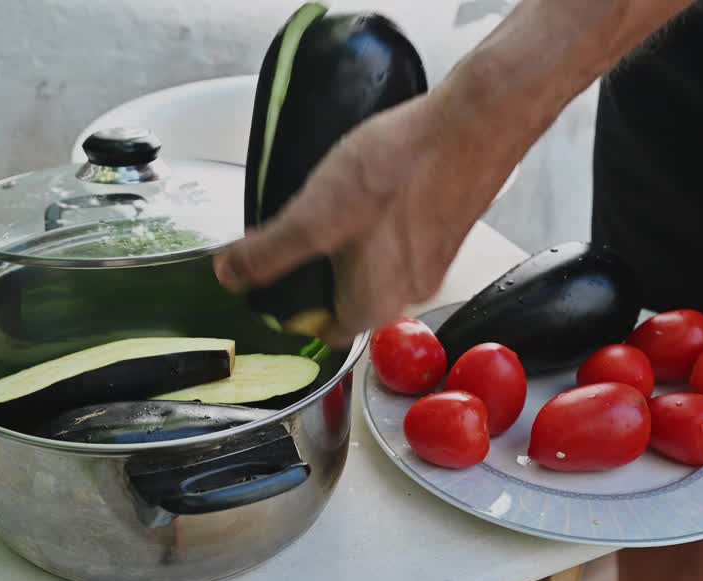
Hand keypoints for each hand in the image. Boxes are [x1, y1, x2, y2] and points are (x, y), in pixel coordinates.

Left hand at [213, 91, 514, 347]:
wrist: (471, 125)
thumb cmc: (401, 171)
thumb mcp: (313, 216)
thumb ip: (267, 253)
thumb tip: (230, 275)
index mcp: (373, 305)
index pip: (320, 333)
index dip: (288, 310)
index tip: (268, 282)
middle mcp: (407, 294)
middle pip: (347, 299)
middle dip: (316, 272)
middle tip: (295, 233)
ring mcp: (431, 264)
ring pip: (373, 268)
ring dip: (346, 244)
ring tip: (331, 203)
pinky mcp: (444, 232)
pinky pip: (398, 241)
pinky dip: (377, 223)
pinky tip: (370, 188)